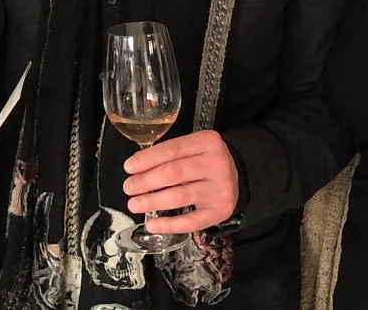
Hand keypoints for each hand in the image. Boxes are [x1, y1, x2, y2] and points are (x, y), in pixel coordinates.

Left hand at [123, 129, 238, 232]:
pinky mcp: (220, 211)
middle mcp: (216, 165)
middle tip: (128, 188)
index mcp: (206, 143)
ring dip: (152, 202)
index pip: (171, 150)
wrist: (239, 175)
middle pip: (173, 173)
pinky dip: (169, 225)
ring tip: (134, 204)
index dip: (146, 159)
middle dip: (145, 181)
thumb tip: (136, 169)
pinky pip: (192, 221)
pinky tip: (152, 224)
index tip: (128, 168)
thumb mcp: (192, 147)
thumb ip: (169, 154)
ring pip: (180, 197)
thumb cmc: (205, 159)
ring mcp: (219, 190)